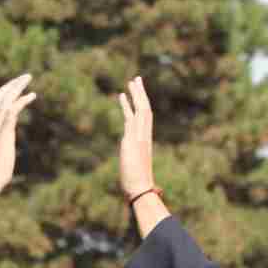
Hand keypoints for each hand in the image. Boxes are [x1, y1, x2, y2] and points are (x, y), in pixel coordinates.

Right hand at [0, 73, 37, 237]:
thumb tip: (2, 151)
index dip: (0, 93)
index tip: (11, 87)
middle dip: (11, 84)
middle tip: (25, 77)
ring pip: (5, 99)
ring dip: (18, 86)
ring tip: (28, 78)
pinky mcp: (3, 132)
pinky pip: (12, 110)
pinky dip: (22, 100)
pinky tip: (32, 96)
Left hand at [117, 76, 167, 237]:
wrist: (140, 189)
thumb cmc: (139, 184)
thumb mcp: (135, 168)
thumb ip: (134, 163)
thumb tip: (134, 169)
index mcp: (145, 140)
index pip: (145, 117)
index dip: (142, 103)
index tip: (138, 92)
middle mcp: (144, 136)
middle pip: (145, 109)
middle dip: (141, 93)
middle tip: (137, 79)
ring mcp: (139, 137)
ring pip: (140, 110)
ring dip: (135, 94)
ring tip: (132, 81)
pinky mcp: (132, 140)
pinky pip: (131, 117)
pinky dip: (126, 105)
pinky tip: (121, 95)